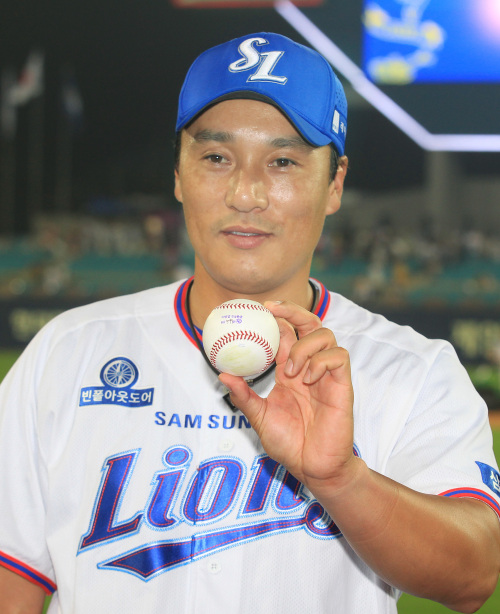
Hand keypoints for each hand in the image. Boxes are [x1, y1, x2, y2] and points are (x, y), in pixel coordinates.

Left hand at [219, 301, 356, 493]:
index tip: (258, 309)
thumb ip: (243, 396)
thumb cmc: (289, 444)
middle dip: (293, 311)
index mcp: (289, 371)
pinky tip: (308, 379)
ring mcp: (326, 375)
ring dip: (304, 346)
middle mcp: (308, 367)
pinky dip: (321, 361)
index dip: (276, 318)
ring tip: (290, 371)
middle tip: (272, 309)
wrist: (313, 467)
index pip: (286, 333)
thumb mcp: (259, 417)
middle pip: (309, 324)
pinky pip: (338, 357)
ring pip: (325, 335)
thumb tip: (223, 374)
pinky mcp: (342, 385)